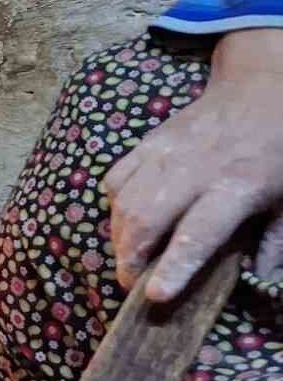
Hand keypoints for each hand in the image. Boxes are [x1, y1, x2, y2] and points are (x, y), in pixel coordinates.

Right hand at [104, 28, 282, 301]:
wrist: (262, 85)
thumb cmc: (282, 146)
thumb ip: (276, 240)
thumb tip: (261, 279)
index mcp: (238, 186)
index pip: (198, 233)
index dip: (175, 266)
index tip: (155, 295)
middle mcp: (194, 169)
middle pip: (146, 218)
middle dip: (130, 257)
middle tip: (129, 284)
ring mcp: (166, 152)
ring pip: (124, 200)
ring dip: (118, 236)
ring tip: (124, 260)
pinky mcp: (149, 141)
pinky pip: (117, 177)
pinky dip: (114, 205)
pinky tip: (126, 221)